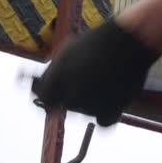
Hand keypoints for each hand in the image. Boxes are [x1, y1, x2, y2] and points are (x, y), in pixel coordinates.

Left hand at [32, 19, 159, 125]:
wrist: (129, 42)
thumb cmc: (97, 42)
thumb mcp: (68, 50)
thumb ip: (52, 70)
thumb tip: (32, 84)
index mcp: (56, 79)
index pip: (44, 96)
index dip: (51, 92)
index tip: (58, 89)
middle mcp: (70, 95)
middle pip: (67, 104)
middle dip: (74, 94)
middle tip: (88, 79)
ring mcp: (90, 105)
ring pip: (85, 112)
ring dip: (92, 101)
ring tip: (105, 80)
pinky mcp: (110, 112)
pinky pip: (103, 121)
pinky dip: (106, 112)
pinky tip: (111, 99)